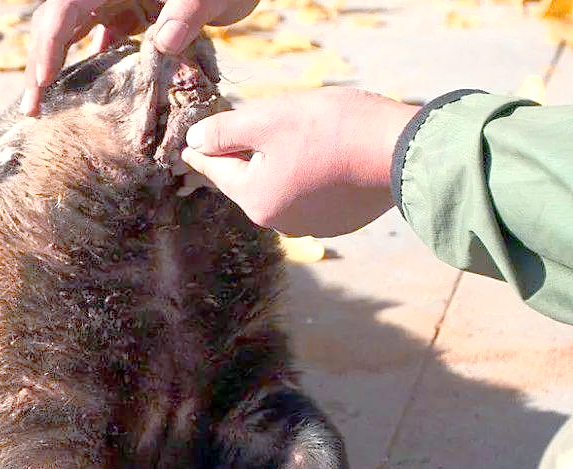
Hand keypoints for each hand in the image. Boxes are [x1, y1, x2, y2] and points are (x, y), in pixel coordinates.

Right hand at [21, 0, 260, 114]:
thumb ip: (187, 13)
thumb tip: (165, 42)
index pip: (66, 9)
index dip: (50, 44)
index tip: (44, 81)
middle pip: (58, 23)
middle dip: (40, 64)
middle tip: (31, 108)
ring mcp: (115, 1)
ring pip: (72, 33)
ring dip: (57, 69)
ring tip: (46, 108)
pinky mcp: (130, 14)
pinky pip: (98, 40)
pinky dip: (89, 67)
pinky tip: (84, 98)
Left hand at [180, 87, 420, 236]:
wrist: (402, 152)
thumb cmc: (331, 130)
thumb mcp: (268, 120)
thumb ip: (225, 131)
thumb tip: (195, 142)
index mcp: (256, 200)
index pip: (218, 170)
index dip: (203, 152)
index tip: (188, 149)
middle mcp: (279, 223)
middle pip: (249, 181)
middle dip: (246, 155)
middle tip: (246, 130)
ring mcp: (312, 226)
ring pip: (280, 188)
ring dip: (279, 166)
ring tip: (295, 138)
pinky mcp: (339, 221)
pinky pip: (309, 196)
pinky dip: (308, 177)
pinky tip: (322, 157)